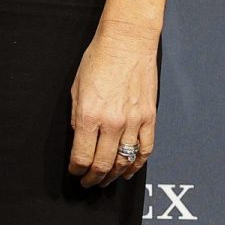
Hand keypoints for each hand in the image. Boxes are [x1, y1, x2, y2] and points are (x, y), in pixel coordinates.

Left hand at [68, 19, 159, 185]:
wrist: (127, 42)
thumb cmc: (98, 59)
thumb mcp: (77, 88)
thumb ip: (78, 117)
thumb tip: (80, 139)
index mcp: (90, 114)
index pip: (82, 155)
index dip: (77, 169)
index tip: (74, 172)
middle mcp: (113, 121)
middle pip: (103, 163)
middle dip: (94, 178)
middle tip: (88, 182)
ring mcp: (134, 121)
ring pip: (125, 160)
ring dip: (114, 175)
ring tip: (106, 180)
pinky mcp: (149, 117)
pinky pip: (145, 149)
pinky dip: (137, 164)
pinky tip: (129, 170)